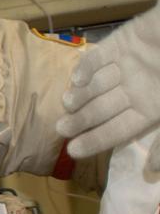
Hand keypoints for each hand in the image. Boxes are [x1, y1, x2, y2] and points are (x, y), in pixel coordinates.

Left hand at [57, 2, 159, 169]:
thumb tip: (153, 170)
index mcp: (151, 109)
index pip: (118, 130)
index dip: (96, 140)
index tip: (73, 151)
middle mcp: (136, 89)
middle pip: (101, 109)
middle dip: (81, 119)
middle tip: (62, 128)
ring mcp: (127, 66)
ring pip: (95, 85)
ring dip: (80, 95)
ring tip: (67, 103)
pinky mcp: (121, 42)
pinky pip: (97, 58)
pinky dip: (85, 68)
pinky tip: (76, 80)